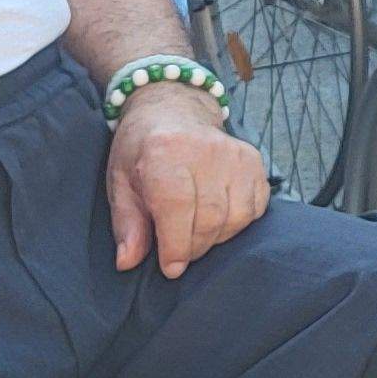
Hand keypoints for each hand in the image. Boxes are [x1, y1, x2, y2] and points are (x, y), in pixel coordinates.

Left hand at [105, 81, 272, 276]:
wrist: (173, 110)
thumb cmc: (141, 151)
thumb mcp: (120, 184)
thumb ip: (127, 224)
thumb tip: (128, 262)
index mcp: (164, 152)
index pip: (177, 208)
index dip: (175, 246)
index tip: (170, 267)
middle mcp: (204, 150)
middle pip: (210, 218)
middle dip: (194, 247)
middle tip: (179, 252)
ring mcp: (234, 153)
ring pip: (236, 216)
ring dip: (216, 237)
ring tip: (196, 234)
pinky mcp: (253, 159)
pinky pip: (255, 207)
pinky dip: (238, 222)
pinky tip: (218, 218)